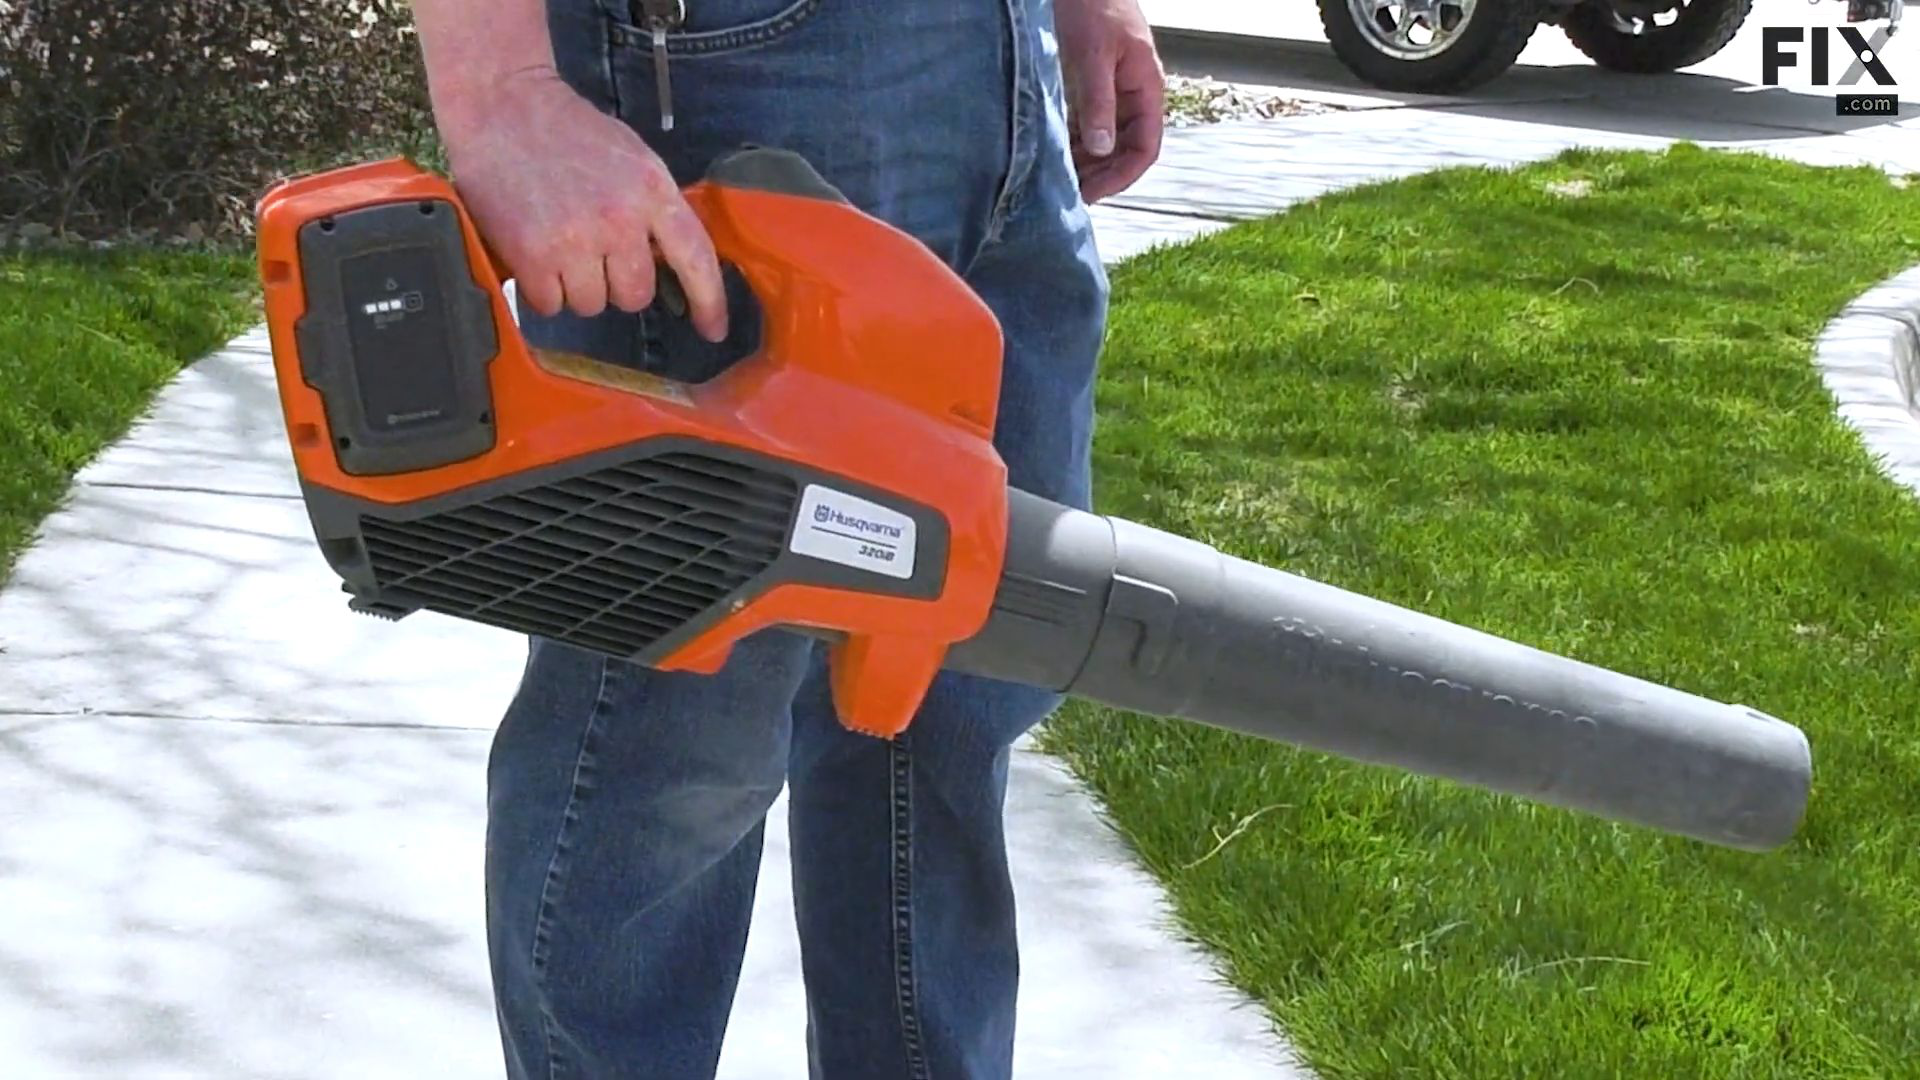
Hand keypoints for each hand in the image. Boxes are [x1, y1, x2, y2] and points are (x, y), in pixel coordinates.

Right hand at [434, 67, 727, 338]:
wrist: (500, 106)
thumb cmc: (566, 132)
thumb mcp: (632, 157)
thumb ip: (654, 208)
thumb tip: (668, 260)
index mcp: (651, 190)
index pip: (696, 258)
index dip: (710, 302)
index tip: (713, 329)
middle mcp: (619, 219)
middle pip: (635, 295)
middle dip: (615, 283)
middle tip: (592, 249)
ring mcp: (575, 240)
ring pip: (592, 305)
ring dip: (575, 287)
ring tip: (558, 243)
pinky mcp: (532, 256)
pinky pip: (550, 304)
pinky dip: (541, 289)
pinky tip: (534, 253)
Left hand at [1055, 0, 1164, 203]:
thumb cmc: (1093, 5)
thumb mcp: (1094, 55)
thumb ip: (1098, 102)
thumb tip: (1100, 148)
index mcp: (1146, 89)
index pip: (1145, 148)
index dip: (1122, 176)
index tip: (1093, 194)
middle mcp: (1132, 96)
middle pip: (1124, 150)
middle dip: (1101, 175)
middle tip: (1071, 196)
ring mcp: (1111, 92)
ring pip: (1104, 141)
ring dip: (1086, 163)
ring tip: (1060, 182)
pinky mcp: (1089, 87)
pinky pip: (1085, 125)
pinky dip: (1072, 143)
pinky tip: (1053, 156)